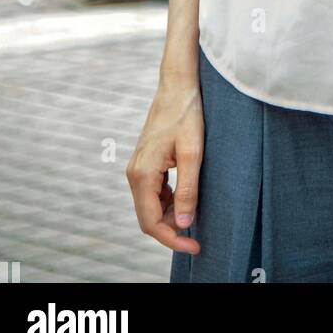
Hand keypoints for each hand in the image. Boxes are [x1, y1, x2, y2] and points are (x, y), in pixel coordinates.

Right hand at [126, 75, 203, 253]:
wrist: (178, 86)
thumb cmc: (187, 115)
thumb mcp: (193, 153)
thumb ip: (187, 190)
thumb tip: (183, 224)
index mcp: (142, 175)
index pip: (150, 222)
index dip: (172, 240)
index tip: (195, 247)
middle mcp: (134, 174)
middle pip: (148, 218)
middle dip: (172, 231)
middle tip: (198, 238)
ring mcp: (138, 168)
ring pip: (150, 206)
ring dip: (171, 217)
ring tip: (197, 216)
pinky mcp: (146, 163)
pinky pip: (154, 193)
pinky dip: (169, 202)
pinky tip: (187, 199)